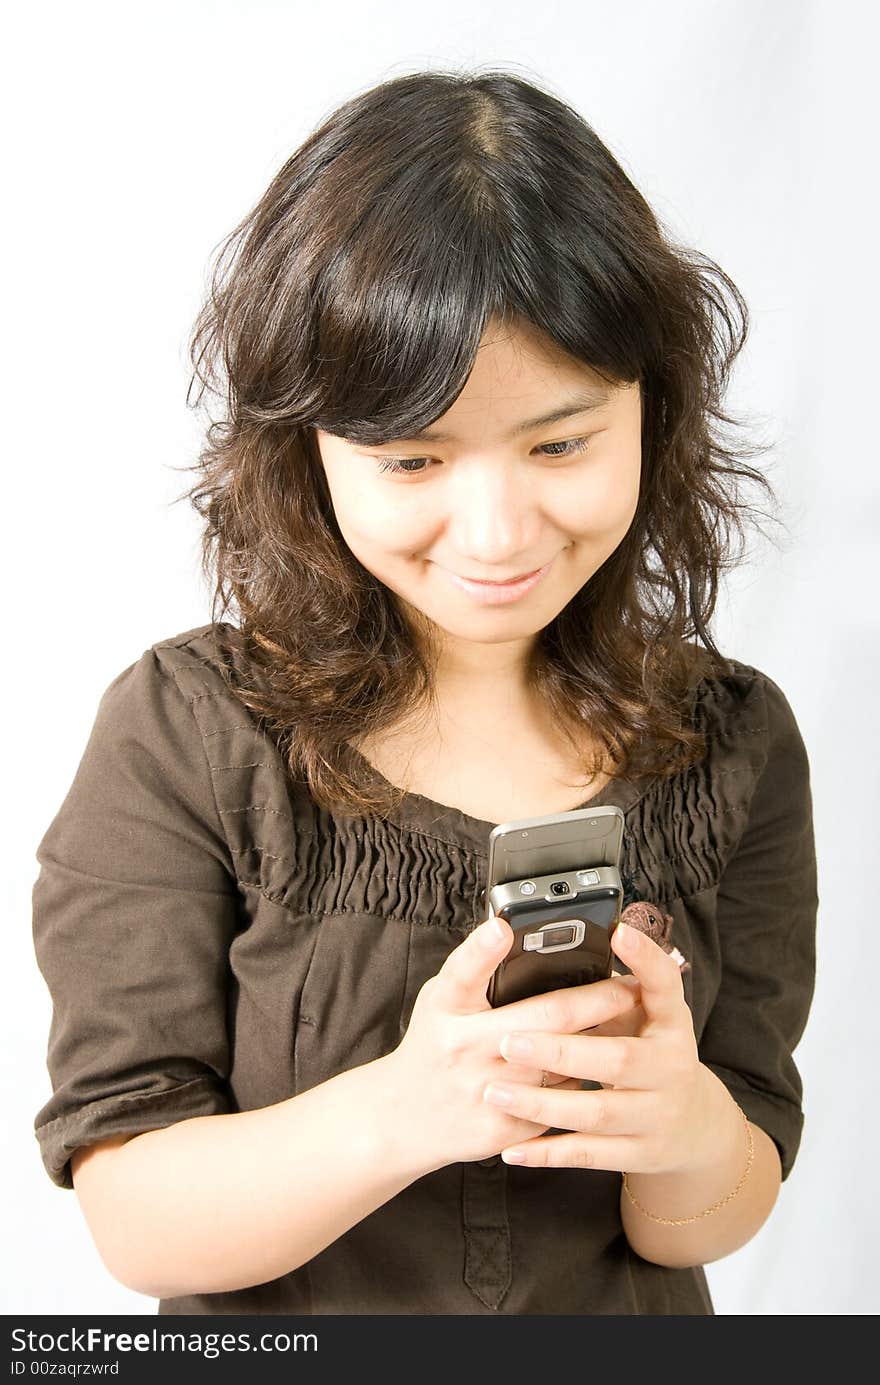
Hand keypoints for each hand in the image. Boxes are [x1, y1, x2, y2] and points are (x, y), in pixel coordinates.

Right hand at [385, 915, 641, 1170]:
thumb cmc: (434, 1046)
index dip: (481, 949)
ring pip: (561, 1062)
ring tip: (628, 1023)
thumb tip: (514, 933)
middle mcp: (462, 1049)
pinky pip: (558, 1100)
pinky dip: (581, 1080)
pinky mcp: (502, 1128)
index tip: (502, 928)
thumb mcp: (442, 1000)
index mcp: (445, 1009)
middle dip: (594, 999)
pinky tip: (597, 1067)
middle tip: (628, 985)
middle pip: (542, 1019)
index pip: (462, 973)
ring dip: (599, 1041)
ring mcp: (483, 1091)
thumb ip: (474, 971)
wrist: (407, 1121)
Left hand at [483, 920, 720, 1173]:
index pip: (665, 986)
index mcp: (672, 1024)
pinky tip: (512, 1150)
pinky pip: (588, 1154)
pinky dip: (548, 1153)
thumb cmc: (652, 1053)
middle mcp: (671, 1068)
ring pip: (595, 1113)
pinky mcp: (639, 1153)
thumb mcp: (648, 1015)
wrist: (694, 1127)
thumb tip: (572, 947)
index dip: (646, 959)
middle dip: (560, 1052)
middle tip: (506, 1041)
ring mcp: (657, 1116)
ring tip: (494, 1091)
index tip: (617, 933)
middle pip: (616, 1060)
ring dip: (542, 1104)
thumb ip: (617, 987)